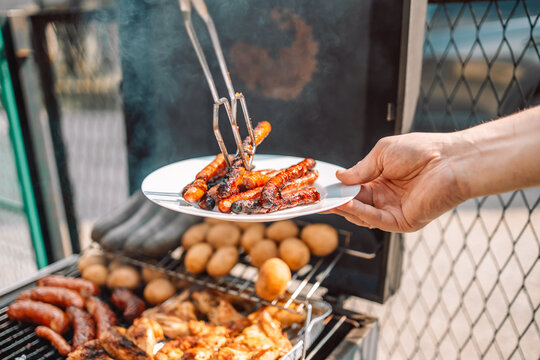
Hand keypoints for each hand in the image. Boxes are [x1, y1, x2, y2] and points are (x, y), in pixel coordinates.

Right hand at [329, 132, 466, 231]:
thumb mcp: (382, 153)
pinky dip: (359, 213)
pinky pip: (376, 220)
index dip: (337, 190)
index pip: (353, 189)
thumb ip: (360, 169)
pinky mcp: (403, 221)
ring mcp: (394, 211)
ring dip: (344, 208)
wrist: (450, 160)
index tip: (320, 190)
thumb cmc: (422, 150)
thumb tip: (339, 178)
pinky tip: (345, 204)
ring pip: (362, 215)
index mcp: (381, 180)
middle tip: (317, 199)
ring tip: (328, 201)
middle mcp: (386, 197)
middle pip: (354, 204)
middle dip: (336, 202)